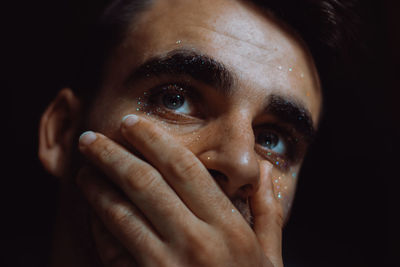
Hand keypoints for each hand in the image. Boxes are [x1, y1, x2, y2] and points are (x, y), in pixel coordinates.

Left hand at [77, 114, 283, 266]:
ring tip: (85, 169)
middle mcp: (196, 242)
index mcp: (228, 228)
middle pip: (145, 182)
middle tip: (92, 138)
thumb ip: (267, 212)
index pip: (183, 168)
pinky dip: (98, 225)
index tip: (132, 123)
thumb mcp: (270, 258)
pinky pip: (112, 249)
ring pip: (120, 212)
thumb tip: (264, 172)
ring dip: (97, 186)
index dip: (154, 140)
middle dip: (113, 154)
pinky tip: (93, 211)